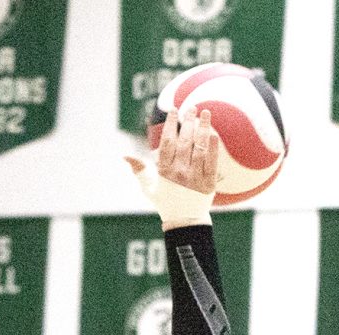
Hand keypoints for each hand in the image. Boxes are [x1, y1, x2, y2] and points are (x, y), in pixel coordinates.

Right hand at [125, 108, 219, 228]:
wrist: (185, 222)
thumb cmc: (166, 202)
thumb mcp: (149, 188)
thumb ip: (139, 170)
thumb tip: (125, 156)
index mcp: (165, 172)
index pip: (167, 143)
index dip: (170, 124)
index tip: (174, 110)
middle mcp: (180, 173)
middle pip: (184, 142)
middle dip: (188, 122)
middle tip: (192, 107)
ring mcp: (195, 178)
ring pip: (199, 148)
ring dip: (203, 128)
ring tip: (206, 113)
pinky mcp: (208, 183)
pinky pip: (212, 162)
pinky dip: (213, 147)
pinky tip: (213, 133)